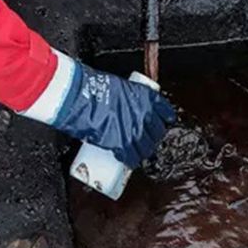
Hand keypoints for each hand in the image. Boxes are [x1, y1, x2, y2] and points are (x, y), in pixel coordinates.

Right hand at [52, 62, 175, 167]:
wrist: (83, 98)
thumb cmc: (96, 87)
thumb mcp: (118, 86)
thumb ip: (124, 96)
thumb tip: (121, 103)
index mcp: (146, 97)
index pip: (165, 111)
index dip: (165, 118)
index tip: (163, 121)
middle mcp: (145, 115)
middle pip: (157, 132)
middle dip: (153, 137)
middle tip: (146, 138)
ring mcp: (135, 131)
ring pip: (146, 148)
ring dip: (143, 151)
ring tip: (137, 152)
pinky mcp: (123, 145)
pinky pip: (132, 158)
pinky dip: (131, 161)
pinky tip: (129, 162)